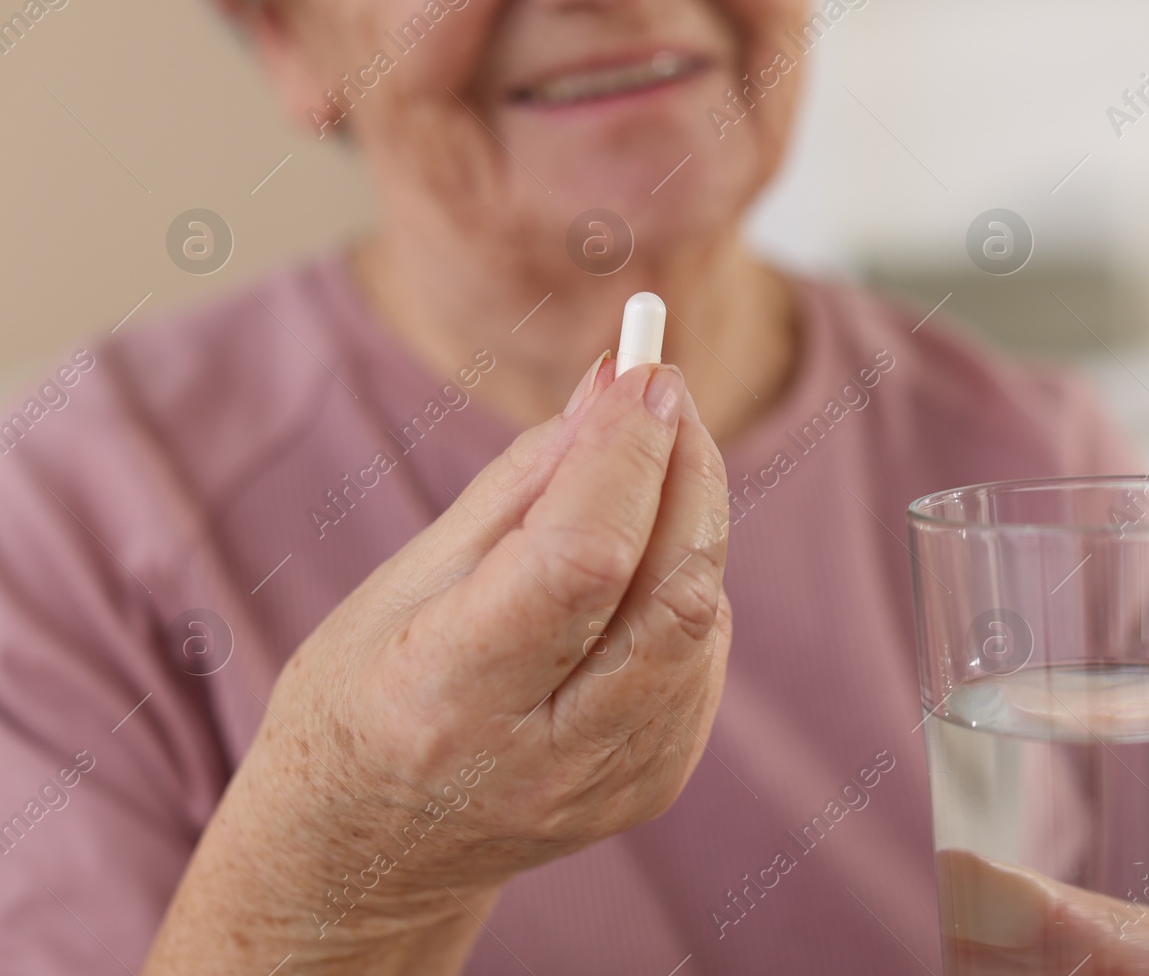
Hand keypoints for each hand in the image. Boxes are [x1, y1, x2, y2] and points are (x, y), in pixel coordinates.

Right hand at [144, 355, 732, 972]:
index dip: (625, 456)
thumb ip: (520, 489)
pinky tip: (629, 571)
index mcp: (448, 696)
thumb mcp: (404, 582)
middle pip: (671, 589)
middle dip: (684, 469)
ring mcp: (608, 783)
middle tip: (662, 394)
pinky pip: (701, 655)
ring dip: (685, 522)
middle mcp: (542, 755)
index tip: (645, 374)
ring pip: (701, 616)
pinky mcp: (654, 787)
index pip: (578, 561)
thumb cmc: (363, 698)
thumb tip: (613, 392)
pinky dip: (680, 585)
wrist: (366, 858)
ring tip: (630, 478)